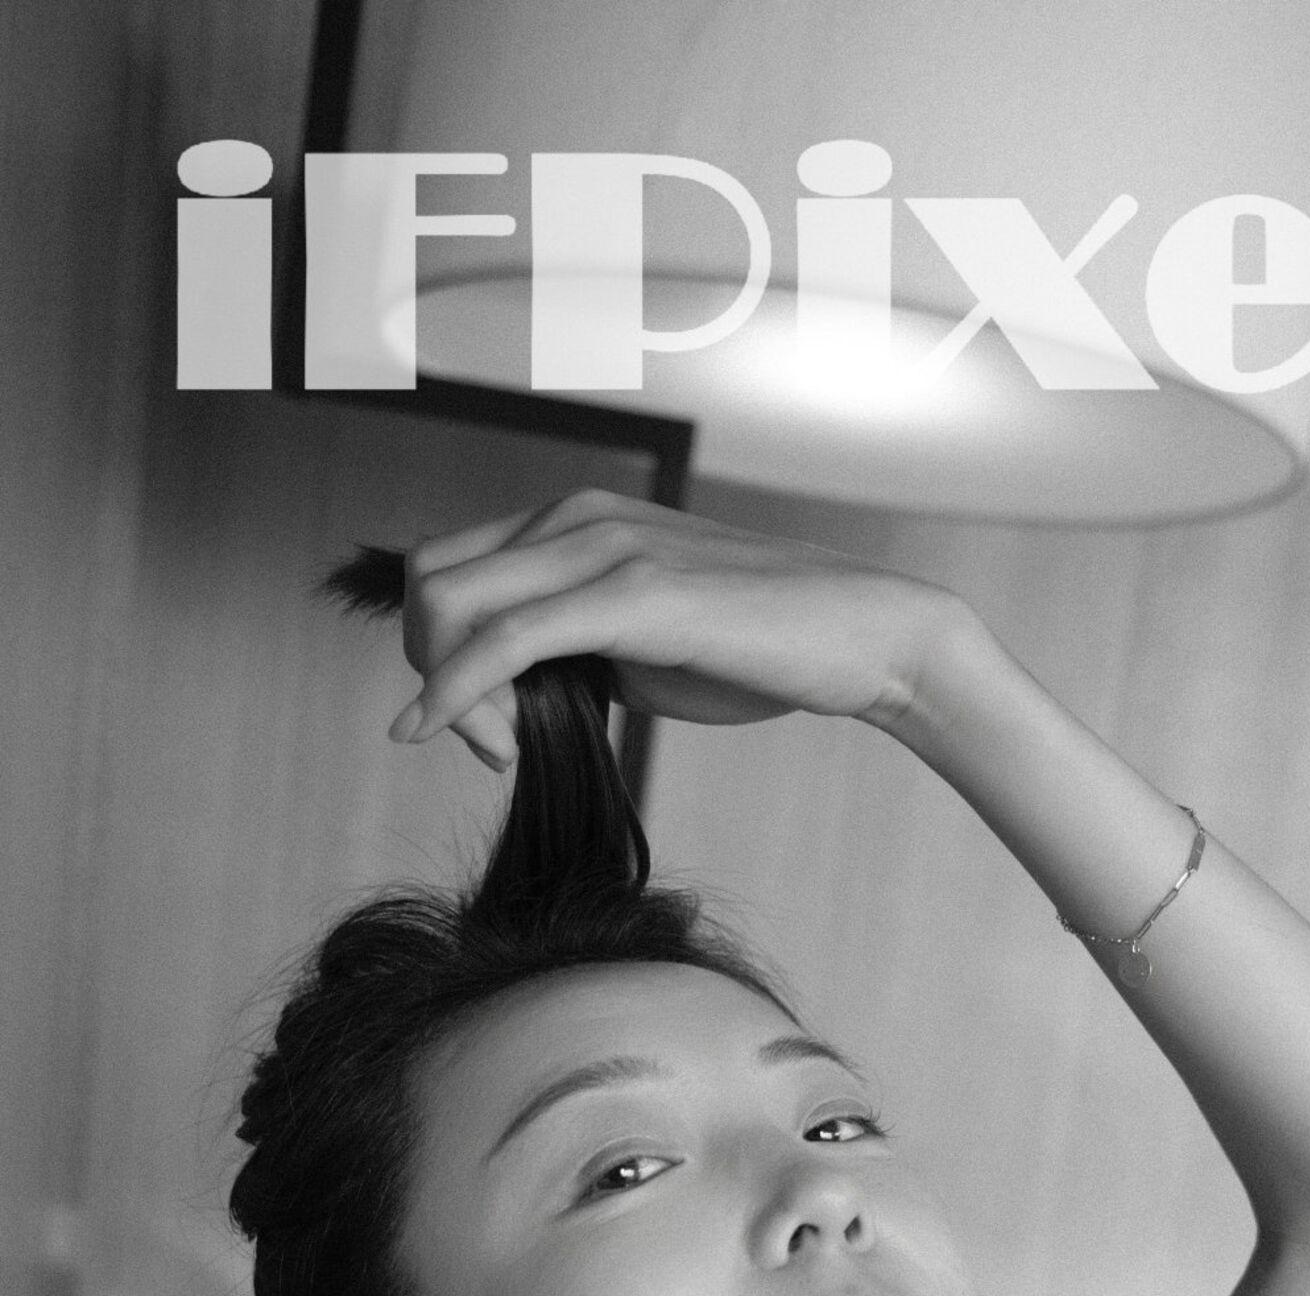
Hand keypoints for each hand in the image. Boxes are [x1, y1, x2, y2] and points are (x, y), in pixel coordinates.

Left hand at [391, 490, 962, 767]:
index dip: (443, 652)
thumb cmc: (764, 650)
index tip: (492, 727)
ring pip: (453, 606)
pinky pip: (503, 640)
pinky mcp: (630, 594)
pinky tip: (440, 734)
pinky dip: (455, 693)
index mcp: (578, 520)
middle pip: (431, 581)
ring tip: (504, 749)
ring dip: (451, 691)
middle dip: (434, 670)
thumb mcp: (647, 645)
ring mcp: (602, 546)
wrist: (862, 637)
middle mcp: (578, 515)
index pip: (453, 570)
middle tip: (492, 744)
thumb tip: (522, 691)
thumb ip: (581, 649)